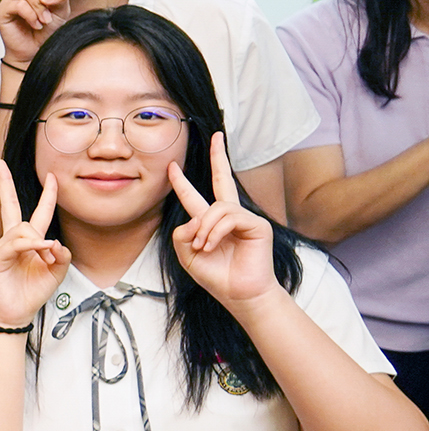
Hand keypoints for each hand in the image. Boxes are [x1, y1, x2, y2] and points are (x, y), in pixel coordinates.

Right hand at [0, 160, 70, 325]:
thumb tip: (56, 242)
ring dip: (40, 242)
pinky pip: (16, 244)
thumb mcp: (57, 272)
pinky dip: (31, 245)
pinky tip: (41, 250)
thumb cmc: (32, 292)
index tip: (52, 176)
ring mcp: (4, 247)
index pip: (38, 212)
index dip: (47, 194)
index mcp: (30, 241)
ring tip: (47, 259)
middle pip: (8, 205)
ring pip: (23, 228)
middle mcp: (14, 240)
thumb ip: (62, 255)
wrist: (17, 312)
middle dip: (4, 183)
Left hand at [171, 133, 277, 307]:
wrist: (239, 294)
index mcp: (210, 222)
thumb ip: (182, 233)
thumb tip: (193, 219)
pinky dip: (215, 232)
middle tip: (217, 136)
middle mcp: (228, 216)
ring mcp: (245, 218)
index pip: (195, 196)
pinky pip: (229, 217)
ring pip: (217, 208)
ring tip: (203, 248)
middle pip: (223, 179)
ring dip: (204, 230)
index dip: (182, 182)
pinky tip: (211, 246)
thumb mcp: (187, 254)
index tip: (172, 166)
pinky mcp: (257, 225)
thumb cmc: (216, 276)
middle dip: (219, 156)